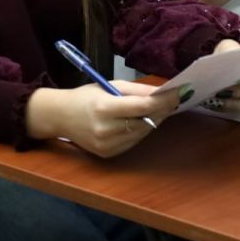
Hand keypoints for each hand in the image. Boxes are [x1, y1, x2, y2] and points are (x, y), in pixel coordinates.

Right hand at [26, 81, 179, 157]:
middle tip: (175, 99)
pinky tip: (143, 120)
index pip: (142, 107)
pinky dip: (141, 130)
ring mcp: (107, 145)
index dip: (164, 101)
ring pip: (142, 133)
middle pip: (145, 121)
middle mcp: (106, 129)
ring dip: (154, 120)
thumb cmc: (86, 97)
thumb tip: (162, 92)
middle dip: (163, 110)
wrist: (60, 116)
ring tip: (161, 108)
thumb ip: (136, 90)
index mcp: (104, 108)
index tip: (179, 93)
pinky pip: (133, 141)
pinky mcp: (108, 154)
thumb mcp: (109, 86)